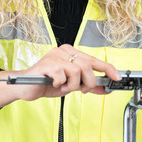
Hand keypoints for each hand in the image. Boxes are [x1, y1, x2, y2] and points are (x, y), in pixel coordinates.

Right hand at [0, 46, 120, 108]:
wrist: (24, 87)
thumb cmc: (46, 83)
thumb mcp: (70, 85)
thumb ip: (87, 85)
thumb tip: (104, 89)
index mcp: (70, 53)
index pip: (93, 59)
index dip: (107, 68)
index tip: (116, 77)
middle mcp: (63, 51)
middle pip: (87, 66)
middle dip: (87, 82)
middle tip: (80, 90)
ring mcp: (55, 56)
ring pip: (77, 71)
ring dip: (73, 85)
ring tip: (64, 87)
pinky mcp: (47, 64)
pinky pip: (63, 75)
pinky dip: (61, 84)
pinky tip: (54, 84)